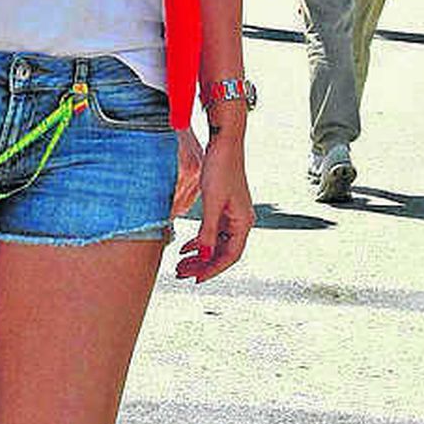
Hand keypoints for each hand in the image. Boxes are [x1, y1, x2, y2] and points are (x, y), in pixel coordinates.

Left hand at [176, 132, 253, 282]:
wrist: (224, 144)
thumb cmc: (221, 169)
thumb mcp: (212, 203)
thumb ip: (208, 232)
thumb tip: (204, 257)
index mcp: (243, 222)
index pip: (230, 256)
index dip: (212, 270)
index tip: (195, 279)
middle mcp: (241, 221)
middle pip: (222, 252)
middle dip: (202, 265)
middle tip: (181, 274)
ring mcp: (232, 215)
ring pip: (216, 243)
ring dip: (199, 255)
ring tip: (180, 264)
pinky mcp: (224, 207)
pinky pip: (213, 231)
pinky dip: (200, 241)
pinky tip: (185, 247)